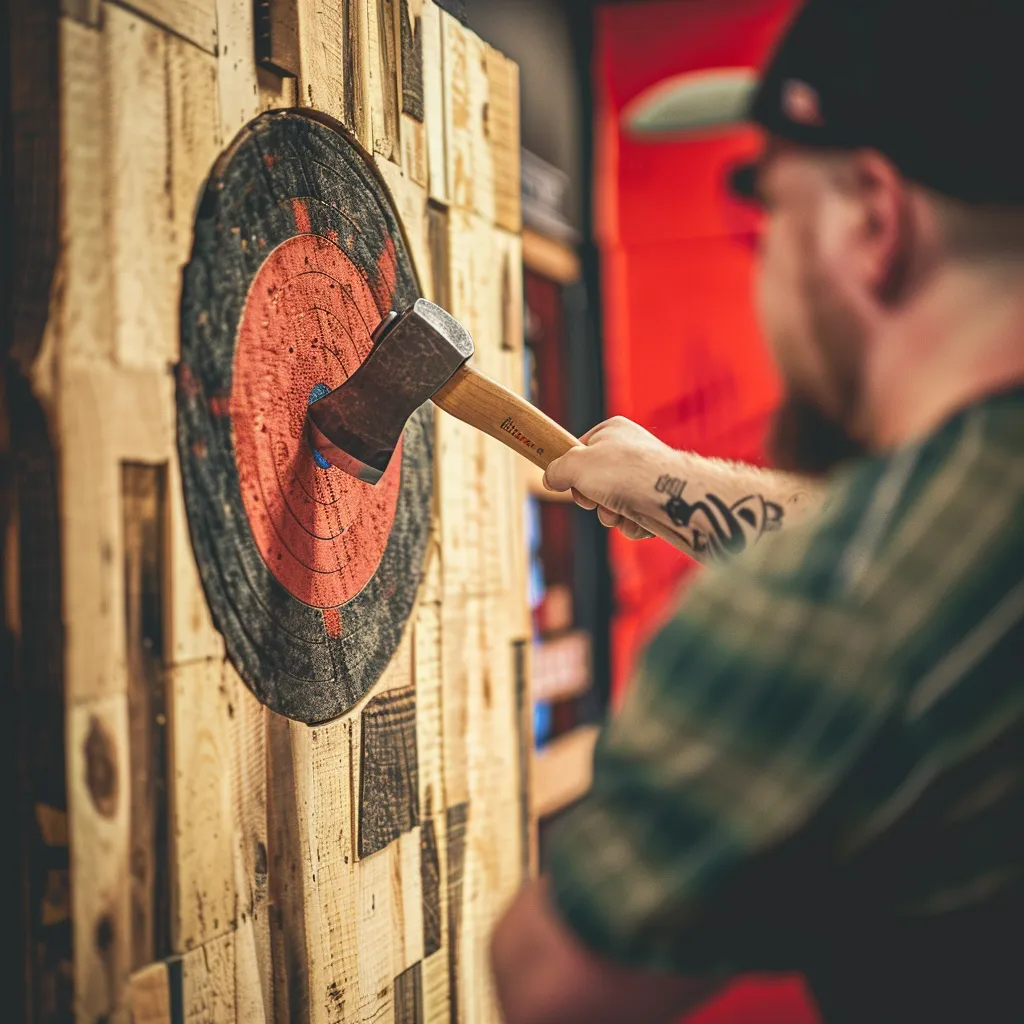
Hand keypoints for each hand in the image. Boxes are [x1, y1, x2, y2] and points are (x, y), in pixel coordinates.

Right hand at [543, 417, 672, 540]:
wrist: (671, 496)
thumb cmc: (624, 471)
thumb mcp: (576, 464)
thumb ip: (557, 470)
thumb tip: (550, 478)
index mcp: (612, 432)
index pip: (580, 451)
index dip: (571, 471)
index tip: (570, 482)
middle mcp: (630, 452)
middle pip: (594, 482)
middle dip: (592, 499)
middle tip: (596, 499)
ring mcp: (645, 479)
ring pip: (611, 505)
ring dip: (610, 515)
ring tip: (619, 511)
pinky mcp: (657, 503)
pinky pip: (632, 519)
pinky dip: (630, 525)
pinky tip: (638, 520)